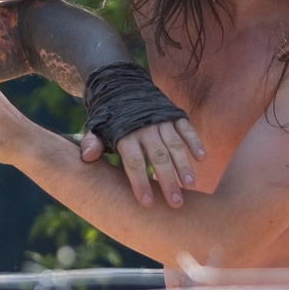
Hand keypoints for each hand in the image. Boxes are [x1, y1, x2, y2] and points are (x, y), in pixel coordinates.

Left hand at [80, 116, 206, 207]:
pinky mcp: (174, 114)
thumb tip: (86, 157)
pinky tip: (202, 158)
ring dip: (184, 165)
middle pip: (158, 157)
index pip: (134, 162)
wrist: (122, 86)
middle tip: (175, 203)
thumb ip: (91, 142)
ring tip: (191, 185)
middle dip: (168, 180)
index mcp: (125, 135)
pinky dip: (195, 141)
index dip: (140, 182)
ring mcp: (161, 121)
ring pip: (174, 145)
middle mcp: (144, 128)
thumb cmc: (109, 118)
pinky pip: (186, 128)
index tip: (147, 203)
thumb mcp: (95, 128)